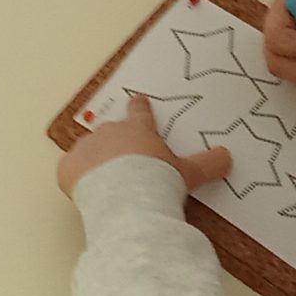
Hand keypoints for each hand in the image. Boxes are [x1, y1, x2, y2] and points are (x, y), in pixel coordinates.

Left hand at [57, 93, 233, 198]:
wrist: (128, 196)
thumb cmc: (158, 180)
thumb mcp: (188, 173)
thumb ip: (208, 164)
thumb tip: (228, 158)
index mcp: (138, 130)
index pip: (140, 113)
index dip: (140, 108)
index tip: (138, 99)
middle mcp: (110, 133)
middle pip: (111, 132)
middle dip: (116, 143)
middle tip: (124, 163)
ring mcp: (87, 148)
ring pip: (89, 150)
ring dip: (95, 161)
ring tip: (105, 181)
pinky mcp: (68, 168)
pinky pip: (70, 172)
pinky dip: (76, 179)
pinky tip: (85, 192)